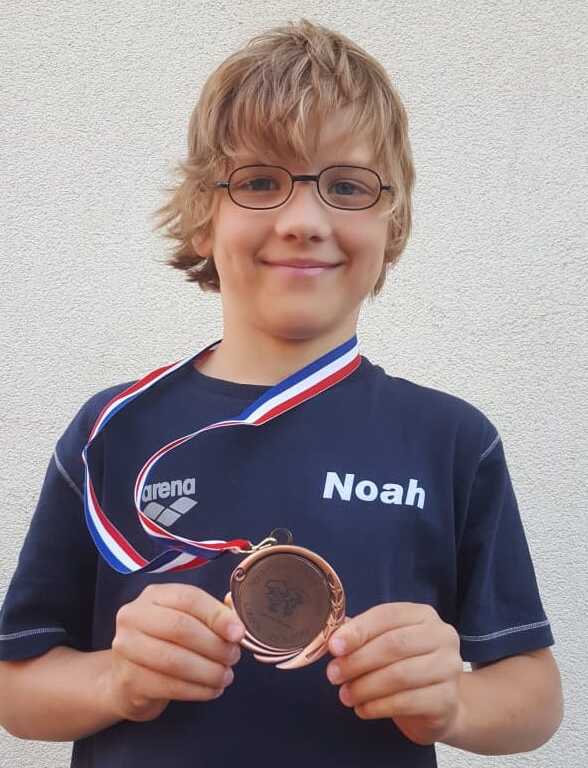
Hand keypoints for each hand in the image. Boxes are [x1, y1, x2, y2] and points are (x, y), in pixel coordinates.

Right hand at [106, 584, 244, 721]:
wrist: (127, 679)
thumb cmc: (165, 643)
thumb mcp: (186, 620)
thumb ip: (212, 615)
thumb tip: (237, 623)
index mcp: (153, 595)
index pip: (189, 598)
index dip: (217, 615)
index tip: (238, 633)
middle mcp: (134, 617)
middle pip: (180, 628)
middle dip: (214, 645)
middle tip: (234, 657)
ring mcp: (126, 649)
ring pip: (175, 660)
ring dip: (208, 671)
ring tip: (226, 676)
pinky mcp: (128, 680)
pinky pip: (170, 686)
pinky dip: (198, 690)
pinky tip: (212, 690)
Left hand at [326, 603, 463, 745]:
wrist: (438, 705)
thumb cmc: (405, 665)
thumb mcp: (385, 643)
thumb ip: (362, 636)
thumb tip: (334, 640)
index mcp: (423, 615)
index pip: (387, 615)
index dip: (358, 630)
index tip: (333, 647)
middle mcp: (442, 637)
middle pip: (394, 645)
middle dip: (358, 660)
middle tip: (333, 674)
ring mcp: (449, 668)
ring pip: (399, 675)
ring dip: (365, 686)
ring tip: (345, 695)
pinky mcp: (447, 700)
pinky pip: (406, 702)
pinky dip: (378, 707)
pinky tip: (362, 709)